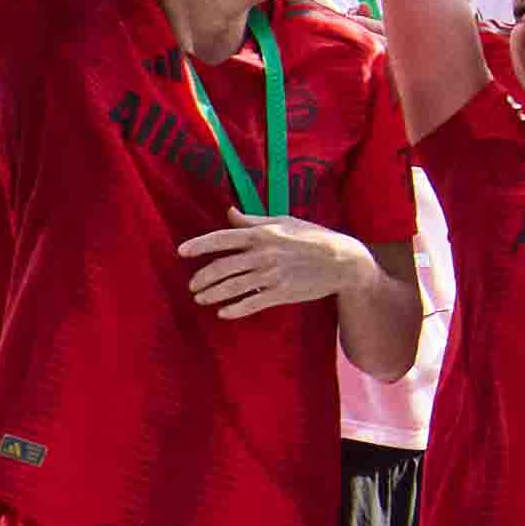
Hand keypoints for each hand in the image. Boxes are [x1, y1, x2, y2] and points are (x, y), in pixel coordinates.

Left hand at [172, 216, 375, 321]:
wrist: (343, 261)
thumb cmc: (314, 237)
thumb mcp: (284, 222)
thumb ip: (253, 221)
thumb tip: (229, 212)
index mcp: (262, 234)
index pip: (223, 239)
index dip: (199, 245)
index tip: (181, 252)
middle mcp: (263, 254)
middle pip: (223, 267)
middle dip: (203, 277)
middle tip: (192, 285)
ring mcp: (272, 275)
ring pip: (233, 287)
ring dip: (213, 294)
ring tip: (201, 298)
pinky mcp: (281, 293)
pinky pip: (252, 303)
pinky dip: (235, 309)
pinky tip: (223, 313)